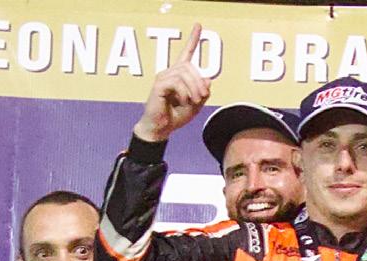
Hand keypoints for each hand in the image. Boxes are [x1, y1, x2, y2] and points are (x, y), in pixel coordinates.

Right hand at [133, 24, 210, 142]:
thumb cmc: (174, 117)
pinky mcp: (158, 85)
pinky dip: (184, 92)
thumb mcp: (195, 105)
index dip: (193, 39)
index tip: (198, 25)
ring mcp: (162, 78)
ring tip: (193, 101)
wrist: (160, 130)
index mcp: (178, 76)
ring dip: (193, 87)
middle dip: (199, 81)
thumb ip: (203, 92)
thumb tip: (208, 80)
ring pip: (184, 73)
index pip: (186, 53)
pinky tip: (183, 101)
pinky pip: (177, 82)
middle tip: (202, 96)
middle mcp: (169, 73)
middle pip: (190, 66)